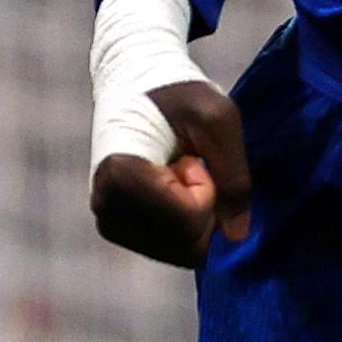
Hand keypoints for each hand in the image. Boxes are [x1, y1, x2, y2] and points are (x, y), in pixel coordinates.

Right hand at [91, 77, 252, 268]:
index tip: (191, 157)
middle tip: (188, 167)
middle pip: (185, 243)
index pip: (187, 218)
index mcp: (120, 174)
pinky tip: (170, 190)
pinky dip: (183, 225)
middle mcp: (105, 206)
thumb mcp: (220, 120)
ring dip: (193, 216)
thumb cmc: (180, 96)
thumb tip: (236, 236)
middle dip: (202, 208)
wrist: (137, 89)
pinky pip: (169, 250)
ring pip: (179, 252)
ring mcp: (109, 222)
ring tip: (177, 175)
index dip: (205, 190)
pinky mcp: (117, 230)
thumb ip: (234, 177)